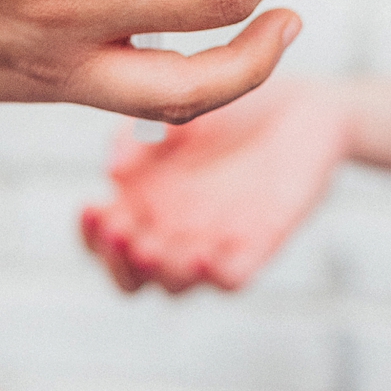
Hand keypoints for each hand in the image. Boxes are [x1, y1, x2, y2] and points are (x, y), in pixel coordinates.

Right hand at [81, 80, 349, 292]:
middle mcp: (173, 233)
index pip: (104, 241)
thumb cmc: (229, 111)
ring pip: (176, 285)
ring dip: (161, 272)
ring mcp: (214, 244)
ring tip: (151, 248)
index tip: (91, 207)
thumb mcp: (172, 114)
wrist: (300, 105)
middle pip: (132, 277)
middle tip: (119, 232)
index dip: (91, 235)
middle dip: (118, 262)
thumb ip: (138, 137)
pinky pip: (234, 277)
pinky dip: (217, 276)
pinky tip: (205, 256)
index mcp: (143, 205)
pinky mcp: (259, 244)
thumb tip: (111, 171)